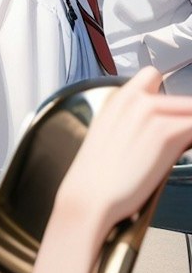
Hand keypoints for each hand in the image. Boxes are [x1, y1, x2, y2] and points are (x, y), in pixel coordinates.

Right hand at [57, 67, 191, 233]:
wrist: (90, 195)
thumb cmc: (97, 176)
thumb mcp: (107, 135)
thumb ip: (131, 121)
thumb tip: (161, 125)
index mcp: (117, 99)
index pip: (152, 76)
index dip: (168, 97)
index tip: (173, 116)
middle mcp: (134, 99)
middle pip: (183, 99)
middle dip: (185, 120)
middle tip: (181, 141)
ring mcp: (151, 112)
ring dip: (189, 129)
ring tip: (182, 147)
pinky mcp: (166, 132)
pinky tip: (186, 151)